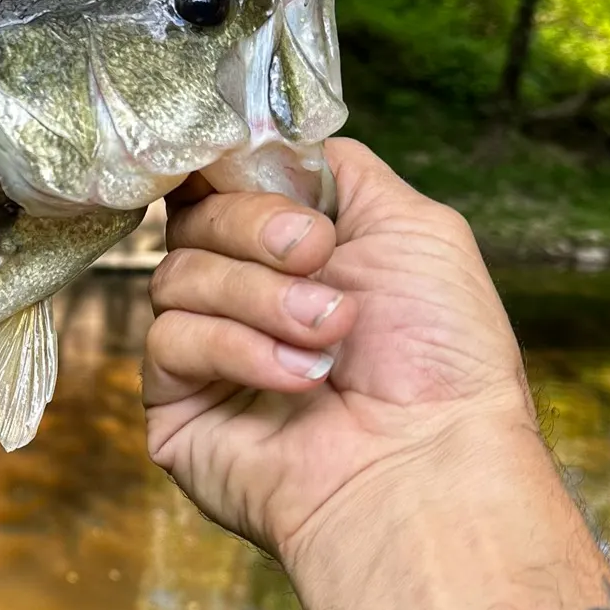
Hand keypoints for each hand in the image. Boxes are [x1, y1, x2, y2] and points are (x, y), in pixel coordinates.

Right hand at [143, 137, 539, 566]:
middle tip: (316, 259)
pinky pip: (168, 339)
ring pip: (174, 274)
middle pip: (192, 216)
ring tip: (327, 335)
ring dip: (259, 298)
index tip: (249, 168)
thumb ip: (337, 170)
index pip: (220, 182)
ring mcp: (206, 348)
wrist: (428, 467)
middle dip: (256, 230)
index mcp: (293, 249)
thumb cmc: (441, 360)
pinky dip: (235, 348)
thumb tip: (265, 143)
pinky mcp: (175, 403)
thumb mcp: (416, 227)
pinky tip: (295, 378)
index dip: (224, 169)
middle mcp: (244, 293)